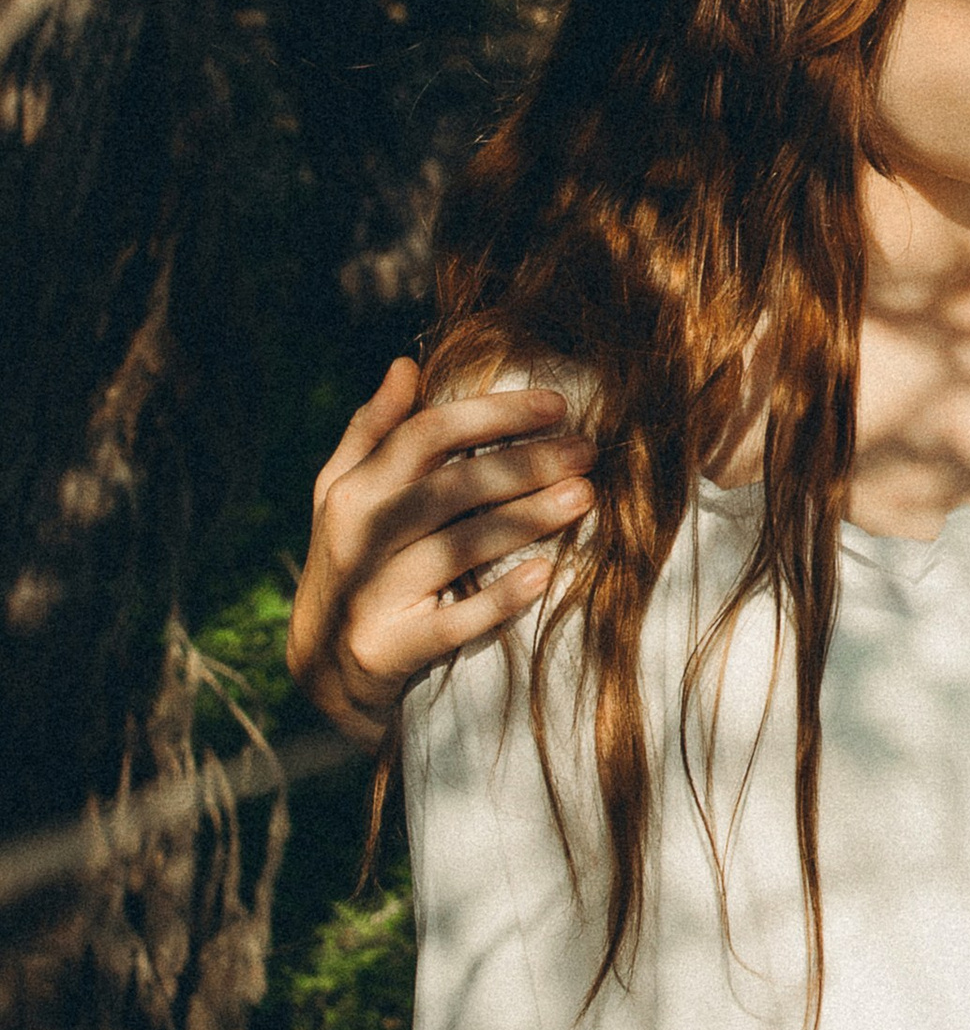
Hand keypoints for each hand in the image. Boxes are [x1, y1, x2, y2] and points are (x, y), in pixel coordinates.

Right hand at [286, 357, 595, 737]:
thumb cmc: (355, 557)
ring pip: (456, 547)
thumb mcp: (346, 492)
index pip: (427, 433)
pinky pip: (451, 622)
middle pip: (450, 487)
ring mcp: (369, 593)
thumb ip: (375, 429)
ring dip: (525, 519)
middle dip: (524, 463)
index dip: (493, 413)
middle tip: (587, 451)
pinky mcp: (386, 648)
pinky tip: (545, 574)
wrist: (322, 665)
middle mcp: (357, 535)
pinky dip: (498, 599)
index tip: (558, 403)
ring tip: (584, 497)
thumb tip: (406, 364)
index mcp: (354, 488)